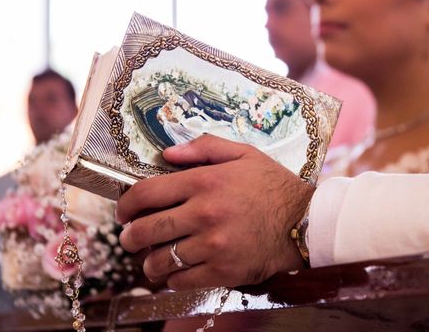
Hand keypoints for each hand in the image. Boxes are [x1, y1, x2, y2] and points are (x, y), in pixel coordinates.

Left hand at [116, 134, 314, 289]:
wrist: (305, 221)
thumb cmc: (273, 185)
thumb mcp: (244, 153)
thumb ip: (204, 147)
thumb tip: (167, 153)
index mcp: (204, 182)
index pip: (146, 194)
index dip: (125, 205)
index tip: (123, 212)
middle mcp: (203, 214)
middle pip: (144, 230)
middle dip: (128, 237)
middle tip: (129, 238)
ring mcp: (212, 246)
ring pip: (159, 260)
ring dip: (148, 261)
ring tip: (152, 258)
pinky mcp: (222, 271)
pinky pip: (181, 281)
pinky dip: (172, 278)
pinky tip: (176, 271)